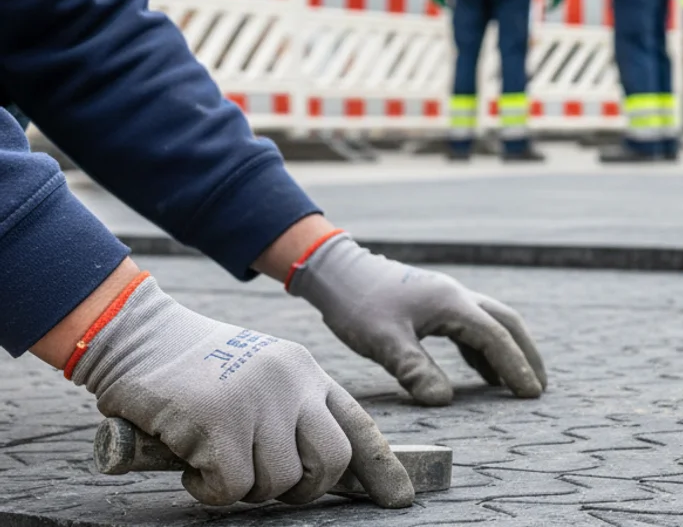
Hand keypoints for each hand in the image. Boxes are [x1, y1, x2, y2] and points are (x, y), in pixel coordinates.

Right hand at [70, 274, 410, 506]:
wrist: (136, 333)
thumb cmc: (194, 369)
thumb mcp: (260, 377)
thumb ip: (291, 413)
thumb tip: (323, 472)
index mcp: (307, 373)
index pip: (358, 424)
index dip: (380, 467)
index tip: (398, 497)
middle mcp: (293, 383)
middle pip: (332, 460)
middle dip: (305, 489)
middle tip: (266, 485)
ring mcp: (258, 399)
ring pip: (279, 481)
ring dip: (245, 488)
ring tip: (215, 463)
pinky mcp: (218, 420)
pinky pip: (232, 488)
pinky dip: (208, 491)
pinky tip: (191, 470)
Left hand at [289, 233, 546, 405]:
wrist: (337, 272)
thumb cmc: (358, 304)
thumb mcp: (385, 341)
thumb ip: (416, 370)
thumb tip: (444, 400)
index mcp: (452, 304)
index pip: (495, 337)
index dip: (515, 366)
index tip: (530, 394)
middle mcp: (457, 296)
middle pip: (507, 323)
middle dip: (527, 354)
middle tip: (539, 386)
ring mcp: (447, 297)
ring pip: (492, 322)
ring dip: (508, 350)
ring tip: (517, 382)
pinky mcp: (435, 303)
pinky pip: (473, 325)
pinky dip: (485, 348)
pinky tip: (483, 370)